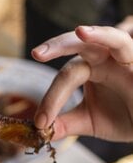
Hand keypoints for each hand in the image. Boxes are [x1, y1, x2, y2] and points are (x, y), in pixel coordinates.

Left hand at [32, 25, 132, 141]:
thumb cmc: (124, 118)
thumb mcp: (89, 122)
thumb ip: (65, 123)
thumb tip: (38, 131)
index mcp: (88, 69)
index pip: (65, 77)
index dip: (51, 99)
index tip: (40, 123)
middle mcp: (104, 59)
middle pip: (78, 44)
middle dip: (57, 45)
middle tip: (37, 53)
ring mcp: (125, 58)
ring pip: (109, 38)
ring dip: (97, 33)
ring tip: (80, 32)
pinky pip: (127, 46)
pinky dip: (111, 39)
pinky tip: (91, 34)